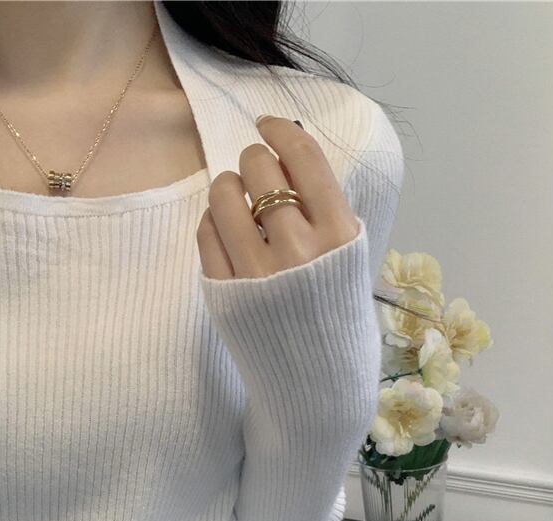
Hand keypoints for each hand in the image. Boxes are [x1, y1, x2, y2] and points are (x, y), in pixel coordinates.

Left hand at [197, 115, 360, 280]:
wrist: (318, 364)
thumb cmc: (333, 294)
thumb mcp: (345, 247)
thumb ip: (320, 202)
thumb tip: (281, 155)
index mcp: (338, 233)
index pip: (304, 157)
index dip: (280, 131)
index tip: (267, 125)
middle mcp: (298, 249)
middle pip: (259, 168)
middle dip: (253, 160)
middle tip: (255, 173)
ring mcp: (258, 272)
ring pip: (224, 196)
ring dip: (226, 186)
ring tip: (235, 197)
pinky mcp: (225, 291)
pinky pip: (206, 233)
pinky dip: (212, 220)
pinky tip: (223, 226)